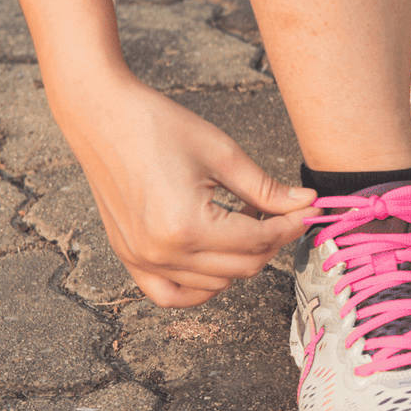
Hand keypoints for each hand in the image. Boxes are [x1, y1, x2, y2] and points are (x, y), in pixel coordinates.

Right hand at [53, 75, 318, 306]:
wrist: (101, 116)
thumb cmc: (157, 126)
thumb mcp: (223, 154)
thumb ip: (267, 189)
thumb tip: (306, 204)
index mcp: (187, 226)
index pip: (259, 240)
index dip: (291, 225)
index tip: (309, 211)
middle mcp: (163, 253)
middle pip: (242, 267)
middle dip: (271, 241)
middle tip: (280, 211)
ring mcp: (142, 260)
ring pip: (215, 284)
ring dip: (239, 259)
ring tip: (242, 220)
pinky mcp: (129, 257)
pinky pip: (171, 294)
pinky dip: (200, 286)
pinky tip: (215, 258)